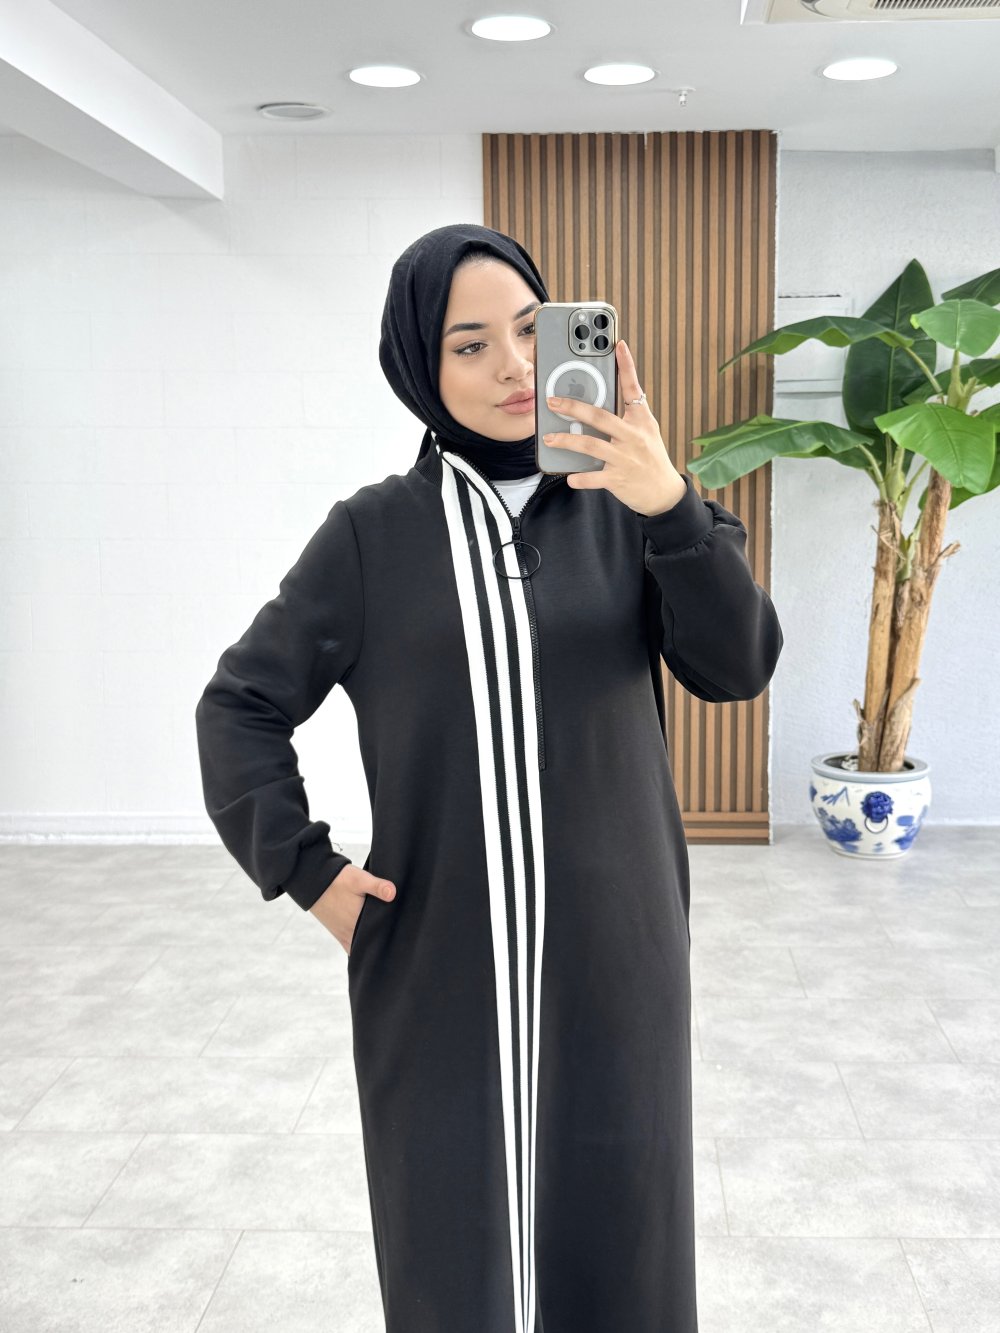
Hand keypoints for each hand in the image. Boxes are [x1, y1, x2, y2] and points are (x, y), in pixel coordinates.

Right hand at [309, 863, 395, 955]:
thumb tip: (393, 893)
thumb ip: (377, 886)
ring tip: (384, 939)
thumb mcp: (359, 878)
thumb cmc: (337, 880)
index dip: (392, 936)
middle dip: (383, 940)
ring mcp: (344, 934)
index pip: (380, 935)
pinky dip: (360, 947)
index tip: (402, 936)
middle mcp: (351, 932)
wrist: (313, 881)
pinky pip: (351, 946)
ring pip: (362, 946)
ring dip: (372, 943)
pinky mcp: (338, 933)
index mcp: (359, 920)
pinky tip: (369, 943)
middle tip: (396, 937)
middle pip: (372, 942)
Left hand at [541, 339, 686, 516]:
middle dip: (573, 407)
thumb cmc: (651, 458)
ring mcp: (625, 459)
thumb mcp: (647, 431)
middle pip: (600, 417)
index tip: (618, 345)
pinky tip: (569, 476)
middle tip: (552, 401)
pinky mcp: (618, 479)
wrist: (664, 492)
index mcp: (641, 420)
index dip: (626, 366)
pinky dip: (580, 477)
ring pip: (590, 446)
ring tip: (549, 438)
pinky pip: (594, 478)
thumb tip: (607, 394)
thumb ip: (629, 413)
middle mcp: (633, 437)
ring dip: (567, 441)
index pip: (633, 389)